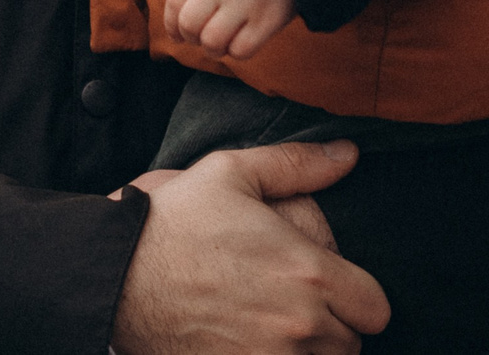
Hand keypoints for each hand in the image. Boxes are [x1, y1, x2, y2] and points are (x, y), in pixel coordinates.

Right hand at [112, 141, 388, 354]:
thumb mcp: (231, 173)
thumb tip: (347, 153)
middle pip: (350, 345)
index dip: (357, 297)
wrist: (113, 273)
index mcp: (309, 273)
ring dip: (306, 351)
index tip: (332, 288)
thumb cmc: (173, 221)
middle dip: (332, 325)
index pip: (376, 308)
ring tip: (272, 327)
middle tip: (296, 306)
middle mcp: (300, 326)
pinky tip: (249, 344)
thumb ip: (296, 164)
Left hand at [165, 0, 298, 59]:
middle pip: (189, 25)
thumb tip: (180, 20)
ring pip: (212, 42)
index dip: (171, 25)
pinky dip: (238, 51)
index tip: (178, 35)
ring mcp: (244, 1)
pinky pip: (241, 50)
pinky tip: (245, 39)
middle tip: (205, 36)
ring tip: (225, 41)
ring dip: (215, 48)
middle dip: (193, 37)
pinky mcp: (269, 17)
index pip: (173, 2)